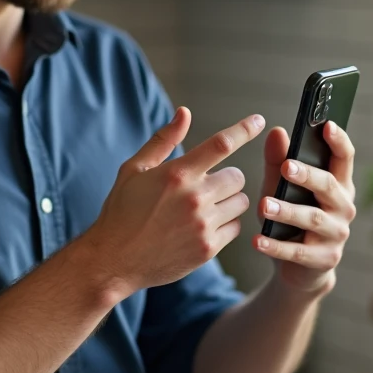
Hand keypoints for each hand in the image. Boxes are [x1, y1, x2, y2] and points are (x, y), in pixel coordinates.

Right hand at [84, 107, 264, 293]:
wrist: (114, 260)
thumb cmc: (122, 211)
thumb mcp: (135, 169)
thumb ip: (164, 140)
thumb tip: (184, 112)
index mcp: (177, 174)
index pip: (221, 144)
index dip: (243, 129)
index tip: (258, 120)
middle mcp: (194, 198)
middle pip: (237, 176)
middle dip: (226, 178)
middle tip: (206, 186)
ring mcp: (203, 225)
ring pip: (241, 202)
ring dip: (229, 201)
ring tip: (204, 207)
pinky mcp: (208, 249)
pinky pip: (236, 228)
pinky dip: (226, 224)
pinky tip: (202, 226)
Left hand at [252, 121, 356, 297]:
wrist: (298, 268)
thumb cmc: (291, 219)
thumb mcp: (282, 188)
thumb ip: (278, 161)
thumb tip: (277, 131)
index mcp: (338, 184)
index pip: (345, 158)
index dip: (339, 141)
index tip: (327, 125)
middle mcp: (343, 207)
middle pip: (330, 186)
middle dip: (308, 175)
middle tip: (286, 166)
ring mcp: (336, 234)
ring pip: (313, 218)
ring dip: (288, 211)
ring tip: (263, 205)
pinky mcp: (324, 259)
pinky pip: (299, 251)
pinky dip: (276, 246)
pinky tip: (257, 240)